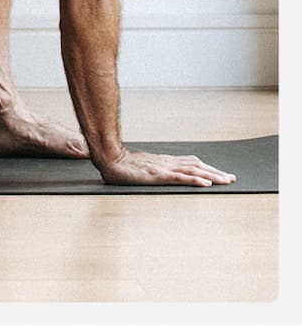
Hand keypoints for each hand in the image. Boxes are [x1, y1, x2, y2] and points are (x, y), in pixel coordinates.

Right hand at [97, 148, 236, 186]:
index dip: (208, 168)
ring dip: (212, 175)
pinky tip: (205, 183)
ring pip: (193, 170)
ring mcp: (164, 168)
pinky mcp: (158, 175)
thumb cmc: (123, 165)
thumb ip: (153, 170)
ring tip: (226, 181)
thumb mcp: (143, 167)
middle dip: (216, 172)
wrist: (110, 158)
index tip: (221, 173)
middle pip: (197, 165)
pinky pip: (180, 177)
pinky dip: (195, 179)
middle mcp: (167, 162)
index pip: (192, 163)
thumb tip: (161, 174)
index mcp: (165, 161)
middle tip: (231, 178)